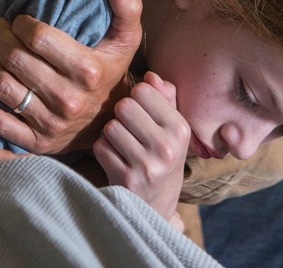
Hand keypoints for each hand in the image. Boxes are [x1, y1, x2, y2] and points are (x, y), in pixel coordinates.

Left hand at [0, 0, 141, 153]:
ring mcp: (50, 123)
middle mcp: (68, 99)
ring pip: (1, 87)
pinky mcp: (35, 143)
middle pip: (15, 60)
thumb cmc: (111, 70)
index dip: (20, 24)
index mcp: (88, 70)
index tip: (18, 20)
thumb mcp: (126, 39)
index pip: (38, 38)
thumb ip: (126, 7)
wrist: (111, 121)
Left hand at [91, 72, 189, 221]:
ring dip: (110, 134)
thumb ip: (164, 97)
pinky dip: (103, 151)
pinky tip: (115, 159)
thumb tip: (150, 76)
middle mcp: (167, 147)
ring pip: (110, 127)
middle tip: (127, 128)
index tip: (140, 111)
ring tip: (121, 144)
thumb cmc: (161, 157)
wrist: (156, 206)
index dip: (135, 98)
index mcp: (181, 129)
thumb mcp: (172, 129)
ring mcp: (147, 166)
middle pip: (125, 106)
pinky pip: (100, 148)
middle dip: (121, 115)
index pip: (144, 90)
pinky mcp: (126, 180)